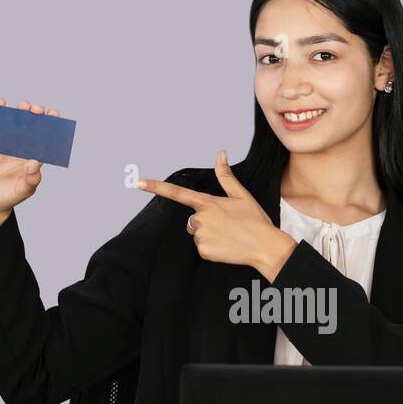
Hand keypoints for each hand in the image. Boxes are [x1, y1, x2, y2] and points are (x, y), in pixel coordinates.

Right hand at [0, 98, 59, 239]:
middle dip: (35, 115)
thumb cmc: (9, 197)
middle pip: (30, 125)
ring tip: (24, 107)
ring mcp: (4, 142)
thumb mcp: (24, 191)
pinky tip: (0, 103)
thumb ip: (32, 179)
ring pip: (13, 121)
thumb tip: (35, 162)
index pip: (45, 137)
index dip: (51, 124)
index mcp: (33, 155)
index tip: (54, 114)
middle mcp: (20, 146)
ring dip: (19, 111)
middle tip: (37, 110)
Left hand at [138, 150, 297, 279]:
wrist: (265, 246)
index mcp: (208, 202)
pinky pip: (202, 248)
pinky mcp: (203, 251)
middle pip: (192, 220)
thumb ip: (226, 176)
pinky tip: (227, 247)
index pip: (176, 193)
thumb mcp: (241, 195)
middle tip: (227, 226)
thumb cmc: (255, 220)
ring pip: (197, 234)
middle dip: (205, 223)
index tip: (137, 182)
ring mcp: (201, 235)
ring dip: (209, 235)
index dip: (155, 187)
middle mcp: (200, 218)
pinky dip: (213, 249)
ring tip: (229, 237)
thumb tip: (220, 152)